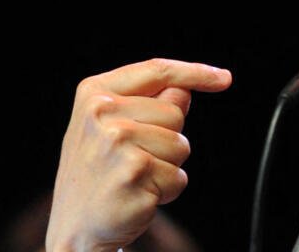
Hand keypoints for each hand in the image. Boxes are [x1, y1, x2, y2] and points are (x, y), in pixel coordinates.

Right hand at [45, 58, 231, 251]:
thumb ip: (150, 103)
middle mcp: (101, 114)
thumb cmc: (99, 173)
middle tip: (135, 159)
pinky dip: (167, 190)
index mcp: (95, 94)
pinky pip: (178, 176)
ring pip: (181, 145)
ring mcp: (116, 143)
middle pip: (175, 113)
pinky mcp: (134, 173)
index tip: (224, 78)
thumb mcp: (113, 127)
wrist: (75, 227)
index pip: (157, 71)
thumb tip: (187, 88)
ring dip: (168, 166)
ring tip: (135, 177)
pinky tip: (137, 194)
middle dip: (168, 138)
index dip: (196, 72)